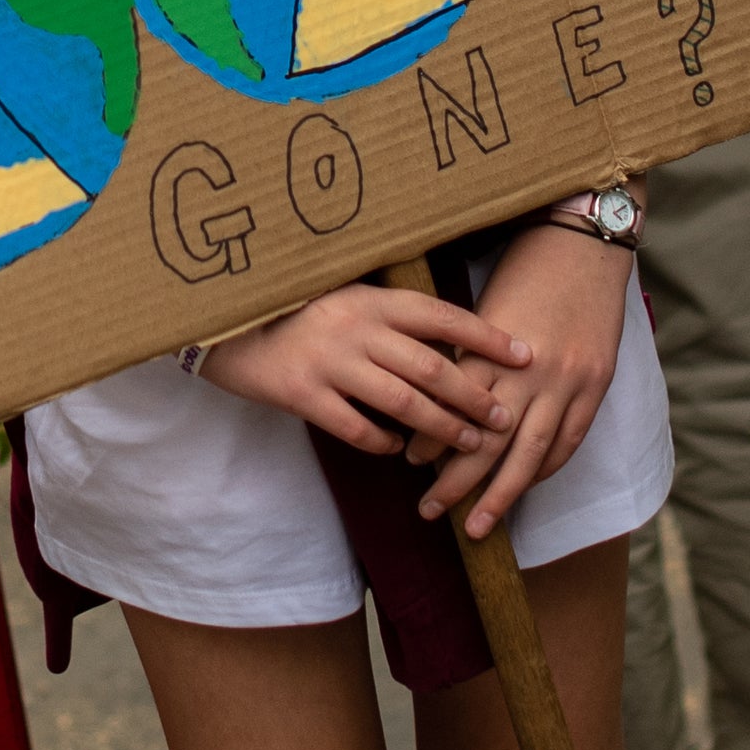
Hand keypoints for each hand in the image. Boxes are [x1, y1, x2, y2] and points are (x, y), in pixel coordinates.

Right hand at [196, 279, 532, 457]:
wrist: (225, 322)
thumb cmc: (294, 310)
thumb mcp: (344, 298)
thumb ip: (386, 314)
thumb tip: (449, 339)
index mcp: (369, 299)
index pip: (440, 316)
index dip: (485, 335)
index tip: (524, 353)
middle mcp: (353, 328)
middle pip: (429, 367)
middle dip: (473, 394)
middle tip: (504, 417)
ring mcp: (327, 362)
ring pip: (400, 401)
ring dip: (441, 426)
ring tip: (470, 442)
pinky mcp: (302, 394)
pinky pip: (355, 427)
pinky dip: (383, 442)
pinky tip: (399, 451)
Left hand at [416, 228, 629, 543]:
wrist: (585, 244)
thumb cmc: (527, 266)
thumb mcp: (487, 306)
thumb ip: (467, 353)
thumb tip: (437, 397)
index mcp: (494, 346)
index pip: (455, 407)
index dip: (432, 439)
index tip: (409, 461)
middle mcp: (532, 371)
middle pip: (488, 441)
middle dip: (457, 482)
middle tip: (428, 511)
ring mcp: (569, 382)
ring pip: (530, 453)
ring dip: (501, 494)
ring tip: (476, 525)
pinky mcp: (597, 386)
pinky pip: (568, 441)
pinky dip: (545, 470)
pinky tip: (523, 488)